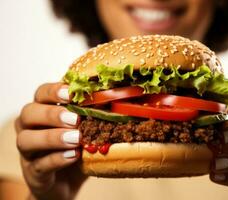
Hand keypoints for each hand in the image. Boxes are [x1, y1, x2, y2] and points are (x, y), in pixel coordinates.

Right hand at [16, 83, 86, 199]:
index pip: (41, 93)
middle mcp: (30, 127)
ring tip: (76, 139)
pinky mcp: (33, 172)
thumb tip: (112, 98)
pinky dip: (57, 159)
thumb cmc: (77, 147)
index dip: (54, 91)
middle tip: (74, 119)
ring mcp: (28, 151)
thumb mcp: (87, 129)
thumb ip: (93, 115)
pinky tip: (73, 156)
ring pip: (26, 139)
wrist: (67, 181)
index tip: (71, 94)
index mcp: (43, 110)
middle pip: (29, 113)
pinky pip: (39, 164)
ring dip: (53, 137)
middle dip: (52, 114)